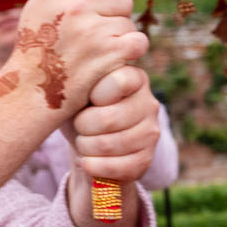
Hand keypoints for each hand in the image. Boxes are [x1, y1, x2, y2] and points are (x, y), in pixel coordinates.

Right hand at [2, 0, 146, 118]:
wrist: (31, 92)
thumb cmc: (38, 45)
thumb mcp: (41, 5)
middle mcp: (76, 7)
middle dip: (116, 12)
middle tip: (97, 29)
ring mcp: (94, 31)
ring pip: (130, 21)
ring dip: (120, 35)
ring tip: (95, 48)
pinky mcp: (110, 54)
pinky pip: (138, 41)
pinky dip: (129, 52)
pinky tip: (109, 59)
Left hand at [67, 65, 159, 184]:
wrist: (86, 142)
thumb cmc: (78, 107)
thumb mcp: (77, 87)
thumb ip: (82, 75)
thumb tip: (74, 59)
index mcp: (135, 78)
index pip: (120, 81)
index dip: (95, 93)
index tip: (85, 97)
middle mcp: (150, 103)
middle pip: (109, 118)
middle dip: (82, 126)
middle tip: (79, 124)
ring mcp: (151, 132)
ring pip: (109, 144)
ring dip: (85, 147)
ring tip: (82, 141)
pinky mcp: (146, 159)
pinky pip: (116, 167)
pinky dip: (94, 166)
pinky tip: (87, 161)